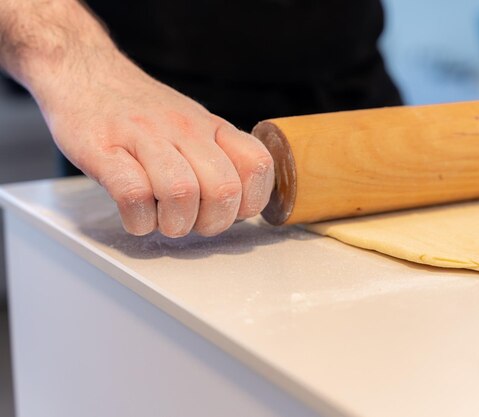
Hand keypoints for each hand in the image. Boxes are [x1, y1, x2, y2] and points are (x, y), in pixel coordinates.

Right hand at [40, 54, 273, 236]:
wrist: (85, 74)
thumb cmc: (141, 113)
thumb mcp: (193, 125)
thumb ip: (219, 158)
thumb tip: (240, 204)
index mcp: (212, 128)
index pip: (257, 165)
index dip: (250, 201)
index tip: (230, 211)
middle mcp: (185, 130)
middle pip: (223, 189)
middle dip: (212, 223)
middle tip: (193, 223)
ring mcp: (145, 138)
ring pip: (182, 193)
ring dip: (176, 223)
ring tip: (163, 220)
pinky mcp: (105, 150)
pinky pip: (134, 195)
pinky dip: (140, 220)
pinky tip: (136, 215)